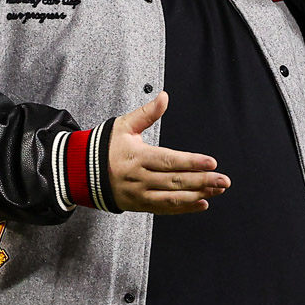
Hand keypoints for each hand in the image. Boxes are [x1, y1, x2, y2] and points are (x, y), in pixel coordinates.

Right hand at [108, 92, 229, 213]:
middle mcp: (140, 178)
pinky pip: (164, 208)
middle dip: (202, 181)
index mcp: (137, 157)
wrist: (81, 172)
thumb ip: (147, 113)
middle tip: (224, 180)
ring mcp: (140, 194)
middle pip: (175, 182)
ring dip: (198, 195)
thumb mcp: (124, 125)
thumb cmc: (104, 147)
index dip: (191, 162)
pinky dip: (184, 208)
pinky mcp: (139, 205)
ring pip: (172, 198)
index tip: (211, 162)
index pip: (169, 160)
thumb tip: (164, 96)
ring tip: (217, 191)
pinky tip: (202, 203)